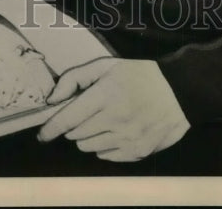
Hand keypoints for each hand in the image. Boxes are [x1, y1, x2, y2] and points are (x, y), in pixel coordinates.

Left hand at [37, 57, 189, 161]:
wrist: (179, 92)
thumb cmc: (140, 75)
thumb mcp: (108, 65)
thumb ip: (76, 78)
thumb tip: (53, 98)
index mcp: (106, 95)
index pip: (68, 119)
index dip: (50, 129)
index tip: (42, 134)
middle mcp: (115, 119)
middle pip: (76, 135)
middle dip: (74, 125)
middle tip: (87, 113)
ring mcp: (126, 139)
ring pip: (88, 148)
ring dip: (88, 136)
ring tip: (103, 121)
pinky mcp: (136, 152)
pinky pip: (106, 156)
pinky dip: (104, 146)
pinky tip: (115, 131)